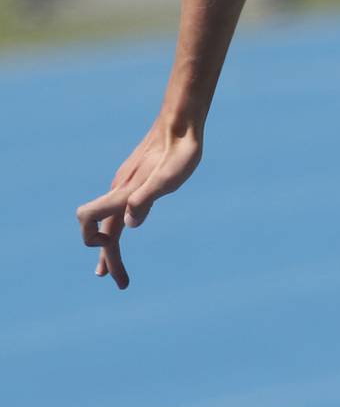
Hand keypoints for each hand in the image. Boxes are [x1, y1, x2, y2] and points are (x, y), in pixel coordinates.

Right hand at [76, 120, 202, 288]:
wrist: (182, 123)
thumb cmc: (180, 151)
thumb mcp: (169, 178)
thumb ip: (147, 199)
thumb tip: (128, 225)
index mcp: (123, 193)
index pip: (91, 222)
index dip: (99, 247)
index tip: (114, 265)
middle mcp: (120, 190)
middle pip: (101, 230)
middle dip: (109, 258)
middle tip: (122, 283)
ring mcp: (127, 185)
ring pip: (110, 219)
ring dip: (109, 245)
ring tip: (114, 267)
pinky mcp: (137, 179)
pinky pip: (120, 208)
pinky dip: (117, 226)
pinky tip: (125, 227)